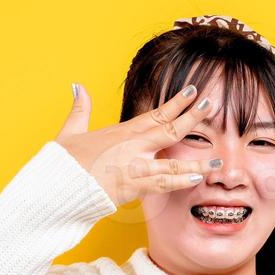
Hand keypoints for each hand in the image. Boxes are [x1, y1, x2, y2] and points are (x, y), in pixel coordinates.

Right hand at [56, 81, 222, 207]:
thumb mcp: (70, 132)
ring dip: (197, 161)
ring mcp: (134, 167)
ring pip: (172, 162)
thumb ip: (79, 109)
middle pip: (170, 130)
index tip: (193, 90)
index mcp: (122, 132)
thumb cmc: (63, 163)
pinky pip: (161, 184)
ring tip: (218, 160)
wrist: (56, 186)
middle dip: (193, 117)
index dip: (177, 101)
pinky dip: (179, 181)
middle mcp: (131, 147)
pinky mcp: (131, 188)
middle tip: (212, 105)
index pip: (156, 113)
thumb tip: (77, 87)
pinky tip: (196, 179)